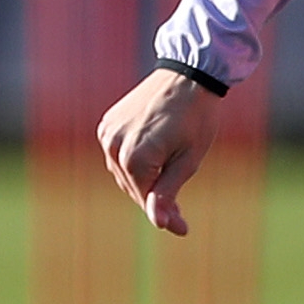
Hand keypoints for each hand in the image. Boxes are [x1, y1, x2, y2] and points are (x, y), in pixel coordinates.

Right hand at [95, 64, 218, 235]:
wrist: (188, 75)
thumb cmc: (196, 118)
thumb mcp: (188, 160)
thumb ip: (168, 193)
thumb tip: (158, 224)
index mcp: (135, 158)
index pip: (145, 199)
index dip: (165, 214)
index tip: (183, 227)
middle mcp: (114, 147)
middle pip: (133, 188)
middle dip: (154, 199)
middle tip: (179, 211)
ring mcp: (107, 134)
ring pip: (123, 174)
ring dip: (143, 181)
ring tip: (169, 177)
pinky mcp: (107, 124)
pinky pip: (117, 155)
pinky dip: (133, 163)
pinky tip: (153, 158)